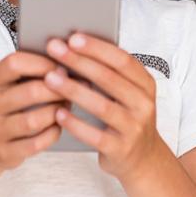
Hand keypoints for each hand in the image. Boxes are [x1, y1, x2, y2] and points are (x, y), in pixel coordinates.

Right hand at [0, 50, 71, 170]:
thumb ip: (32, 72)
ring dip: (57, 112)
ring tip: (67, 105)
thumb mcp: (8, 85)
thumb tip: (69, 62)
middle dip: (59, 89)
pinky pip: (36, 143)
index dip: (42, 63)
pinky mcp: (5, 152)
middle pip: (30, 92)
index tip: (62, 66)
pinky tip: (58, 125)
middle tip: (75, 88)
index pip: (14, 64)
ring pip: (34, 120)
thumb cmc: (5, 107)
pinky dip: (53, 133)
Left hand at [44, 31, 165, 182]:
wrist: (143, 159)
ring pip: (102, 106)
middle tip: (54, 50)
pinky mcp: (121, 149)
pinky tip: (58, 113)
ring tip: (50, 79)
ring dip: (73, 90)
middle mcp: (143, 104)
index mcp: (145, 85)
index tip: (73, 37)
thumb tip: (76, 48)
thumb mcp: (129, 94)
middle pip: (109, 79)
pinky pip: (95, 135)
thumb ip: (110, 74)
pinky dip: (75, 123)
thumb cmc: (127, 119)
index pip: (122, 60)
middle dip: (79, 62)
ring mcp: (134, 128)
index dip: (98, 48)